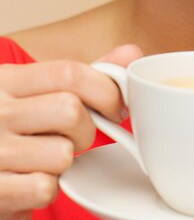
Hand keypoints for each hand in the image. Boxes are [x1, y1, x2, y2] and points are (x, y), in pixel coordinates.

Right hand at [0, 43, 141, 218]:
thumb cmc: (19, 128)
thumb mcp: (41, 93)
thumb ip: (86, 74)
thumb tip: (132, 54)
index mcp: (8, 79)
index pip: (68, 73)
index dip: (104, 90)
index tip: (117, 108)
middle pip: (70, 110)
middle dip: (86, 130)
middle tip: (76, 138)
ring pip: (62, 153)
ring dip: (66, 163)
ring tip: (48, 159)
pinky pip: (44, 188)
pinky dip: (48, 189)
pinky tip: (34, 180)